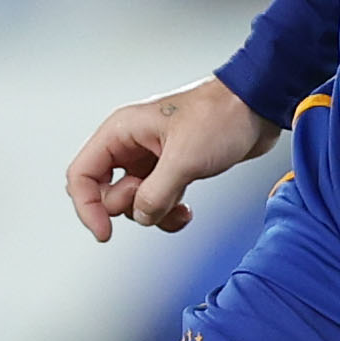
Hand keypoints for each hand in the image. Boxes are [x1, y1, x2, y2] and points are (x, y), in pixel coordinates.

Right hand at [65, 76, 281, 242]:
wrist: (257, 108)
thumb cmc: (220, 116)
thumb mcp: (184, 159)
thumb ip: (155, 194)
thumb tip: (141, 217)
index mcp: (122, 132)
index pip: (81, 175)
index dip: (87, 207)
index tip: (105, 232)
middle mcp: (131, 144)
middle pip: (106, 193)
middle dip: (130, 207)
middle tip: (158, 198)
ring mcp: (152, 158)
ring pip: (134, 201)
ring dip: (154, 213)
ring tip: (179, 204)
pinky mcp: (173, 169)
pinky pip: (157, 202)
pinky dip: (169, 212)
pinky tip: (186, 210)